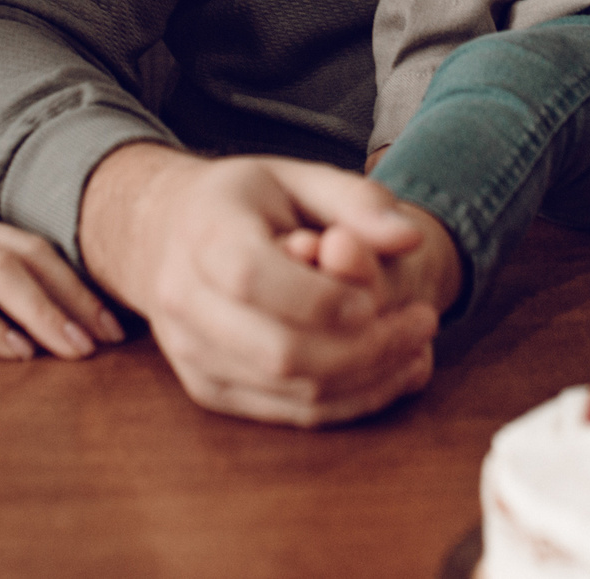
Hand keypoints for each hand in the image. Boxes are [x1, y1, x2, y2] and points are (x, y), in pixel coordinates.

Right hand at [79, 145, 440, 425]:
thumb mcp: (296, 177)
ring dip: (367, 377)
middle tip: (425, 321)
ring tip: (417, 344)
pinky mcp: (207, 390)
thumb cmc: (242, 203)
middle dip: (364, 347)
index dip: (320, 298)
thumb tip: (409, 239)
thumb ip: (356, 201)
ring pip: (289, 390)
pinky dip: (348, 400)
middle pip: (278, 349)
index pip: (254, 278)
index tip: (376, 299)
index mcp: (203, 234)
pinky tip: (390, 371)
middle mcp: (184, 300)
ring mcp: (191, 353)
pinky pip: (287, 412)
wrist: (164, 237)